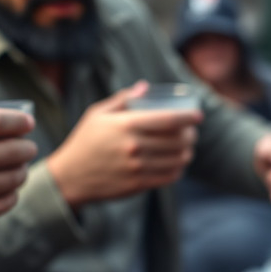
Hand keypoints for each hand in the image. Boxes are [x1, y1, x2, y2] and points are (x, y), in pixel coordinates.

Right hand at [0, 75, 36, 237]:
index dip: (17, 121)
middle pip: (9, 150)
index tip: (27, 122)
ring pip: (12, 177)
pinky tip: (8, 186)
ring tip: (19, 165)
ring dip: (22, 169)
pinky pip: (7, 201)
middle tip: (28, 147)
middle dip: (26, 147)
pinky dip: (13, 192)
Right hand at [47, 81, 201, 206]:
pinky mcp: (139, 184)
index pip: (167, 120)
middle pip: (176, 140)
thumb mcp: (97, 114)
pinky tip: (178, 164)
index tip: (198, 116)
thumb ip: (122, 99)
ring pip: (176, 160)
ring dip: (187, 153)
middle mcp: (134, 146)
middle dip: (190, 135)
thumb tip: (146, 88)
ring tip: (188, 148)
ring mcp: (138, 167)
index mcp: (126, 125)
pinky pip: (168, 177)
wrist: (72, 176)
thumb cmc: (85, 141)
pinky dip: (178, 170)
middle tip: (192, 133)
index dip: (188, 117)